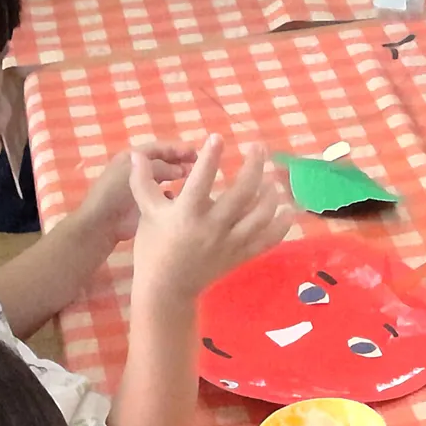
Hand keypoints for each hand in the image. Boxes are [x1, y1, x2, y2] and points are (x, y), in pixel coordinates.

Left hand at [68, 145, 201, 244]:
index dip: (176, 148)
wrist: (101, 223)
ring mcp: (142, 188)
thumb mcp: (136, 174)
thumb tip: (182, 169)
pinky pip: (163, 196)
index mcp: (132, 159)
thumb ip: (159, 168)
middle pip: (163, 161)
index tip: (195, 152)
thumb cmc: (115, 194)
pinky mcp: (145, 205)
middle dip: (180, 160)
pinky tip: (179, 197)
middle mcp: (137, 170)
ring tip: (194, 177)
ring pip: (165, 177)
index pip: (158, 148)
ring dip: (179, 176)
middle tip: (199, 163)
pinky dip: (172, 195)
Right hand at [128, 136, 290, 299]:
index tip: (218, 137)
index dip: (210, 157)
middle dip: (254, 165)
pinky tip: (288, 209)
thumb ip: (143, 182)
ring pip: (260, 215)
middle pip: (242, 192)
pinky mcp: (240, 256)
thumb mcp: (147, 213)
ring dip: (270, 193)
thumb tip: (137, 155)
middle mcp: (212, 227)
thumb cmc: (153, 247)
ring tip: (272, 178)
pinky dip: (282, 224)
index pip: (201, 179)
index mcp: (187, 214)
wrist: (166, 288)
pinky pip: (268, 239)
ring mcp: (229, 243)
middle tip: (259, 147)